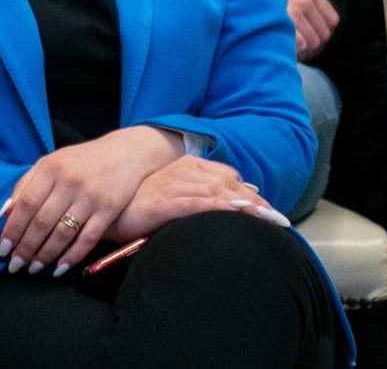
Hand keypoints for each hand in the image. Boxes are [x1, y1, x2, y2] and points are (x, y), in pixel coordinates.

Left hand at [0, 125, 180, 276]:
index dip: (13, 229)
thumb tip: (5, 212)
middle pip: (41, 221)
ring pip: (62, 233)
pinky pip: (87, 238)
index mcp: (51, 168)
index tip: (3, 249)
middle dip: (25, 247)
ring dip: (45, 255)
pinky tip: (60, 268)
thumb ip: (26, 184)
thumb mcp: (52, 162)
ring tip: (33, 268)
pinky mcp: (109, 209)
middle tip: (15, 265)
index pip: (25, 203)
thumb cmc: (82, 160)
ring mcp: (90, 196)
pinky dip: (72, 256)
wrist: (126, 153)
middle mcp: (70, 181)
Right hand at [110, 155, 290, 242]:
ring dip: (247, 206)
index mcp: (188, 166)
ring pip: (220, 192)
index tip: (270, 211)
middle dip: (257, 203)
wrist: (106, 206)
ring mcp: (175, 184)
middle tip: (280, 220)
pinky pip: (198, 202)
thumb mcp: (173, 194)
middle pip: (230, 184)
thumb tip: (236, 199)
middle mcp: (185, 171)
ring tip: (269, 219)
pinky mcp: (165, 201)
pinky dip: (220, 205)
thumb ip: (200, 194)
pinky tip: (237, 210)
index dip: (251, 195)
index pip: (228, 178)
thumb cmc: (139, 204)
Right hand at [281, 0, 339, 60]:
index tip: (310, 37)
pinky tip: (284, 51)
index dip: (324, 33)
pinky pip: (301, 46)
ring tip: (290, 50)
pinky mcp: (282, 26)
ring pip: (313, 43)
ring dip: (304, 52)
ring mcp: (293, 13)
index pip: (332, 21)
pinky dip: (295, 53)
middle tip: (299, 49)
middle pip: (323, 36)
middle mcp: (304, 1)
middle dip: (314, 46)